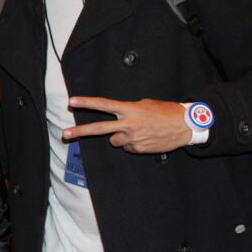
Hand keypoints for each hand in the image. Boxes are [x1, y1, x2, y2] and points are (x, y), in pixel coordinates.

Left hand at [64, 97, 188, 153]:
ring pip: (115, 140)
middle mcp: (128, 124)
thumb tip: (117, 118)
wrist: (186, 126)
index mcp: (130, 109)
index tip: (72, 101)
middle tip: (64, 134)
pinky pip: (128, 147)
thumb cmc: (165, 112)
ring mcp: (133, 139)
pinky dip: (133, 144)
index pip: (104, 105)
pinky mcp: (139, 149)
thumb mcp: (145, 104)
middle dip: (80, 131)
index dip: (87, 102)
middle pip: (98, 129)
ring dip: (121, 137)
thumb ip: (128, 110)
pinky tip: (145, 138)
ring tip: (138, 131)